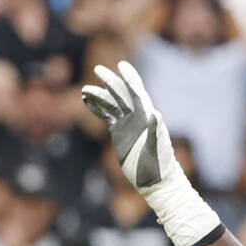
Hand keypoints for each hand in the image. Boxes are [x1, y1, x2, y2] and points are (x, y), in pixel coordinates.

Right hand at [82, 62, 180, 195]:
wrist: (156, 180)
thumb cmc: (160, 166)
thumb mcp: (158, 149)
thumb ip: (156, 131)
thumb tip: (156, 113)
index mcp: (147, 116)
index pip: (138, 93)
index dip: (130, 78)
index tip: (121, 65)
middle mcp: (137, 117)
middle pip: (122, 94)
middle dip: (111, 81)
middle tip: (98, 70)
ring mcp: (127, 124)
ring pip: (111, 104)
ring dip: (99, 95)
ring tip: (85, 91)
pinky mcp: (119, 132)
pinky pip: (106, 115)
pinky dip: (97, 108)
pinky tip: (86, 101)